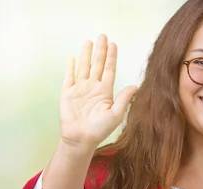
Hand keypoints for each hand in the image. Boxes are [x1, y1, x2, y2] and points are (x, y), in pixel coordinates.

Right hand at [58, 34, 137, 150]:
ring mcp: (80, 89)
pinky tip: (73, 57)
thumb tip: (135, 86)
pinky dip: (71, 67)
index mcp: (105, 91)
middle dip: (100, 50)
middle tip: (103, 36)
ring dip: (86, 54)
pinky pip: (69, 77)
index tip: (114, 44)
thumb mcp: (116, 114)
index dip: (111, 57)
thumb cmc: (100, 130)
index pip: (109, 70)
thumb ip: (124, 99)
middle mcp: (93, 87)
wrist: (81, 139)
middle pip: (97, 64)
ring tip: (89, 41)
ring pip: (84, 67)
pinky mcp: (67, 93)